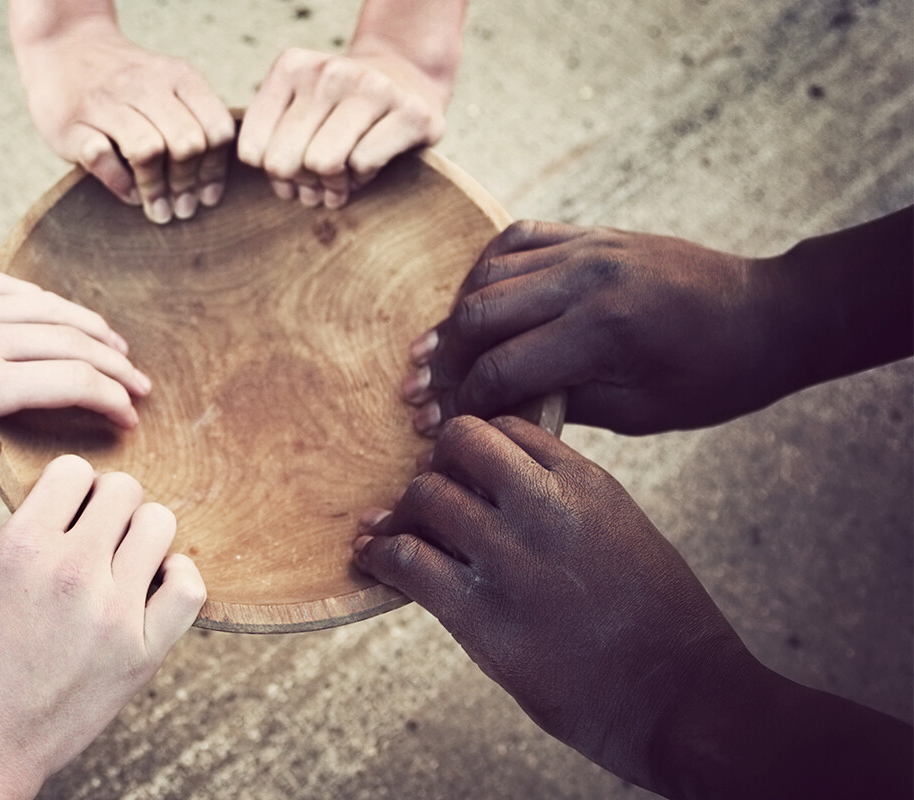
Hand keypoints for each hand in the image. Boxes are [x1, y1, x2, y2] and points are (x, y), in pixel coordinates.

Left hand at [0, 273, 150, 493]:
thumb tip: (38, 452)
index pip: (72, 382)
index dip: (112, 400)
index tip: (131, 420)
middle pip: (71, 342)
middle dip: (116, 366)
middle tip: (143, 389)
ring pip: (48, 309)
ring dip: (91, 329)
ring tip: (118, 351)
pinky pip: (12, 291)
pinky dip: (49, 304)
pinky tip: (64, 319)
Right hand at [0, 455, 205, 798]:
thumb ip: (33, 538)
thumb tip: (79, 506)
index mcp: (21, 546)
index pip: (73, 471)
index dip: (73, 487)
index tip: (70, 509)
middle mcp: (70, 569)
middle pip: (124, 490)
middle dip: (111, 507)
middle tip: (98, 536)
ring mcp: (112, 611)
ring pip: (160, 524)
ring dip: (144, 535)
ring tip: (125, 561)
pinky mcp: (142, 652)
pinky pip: (188, 586)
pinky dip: (177, 576)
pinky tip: (155, 584)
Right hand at [12, 15, 233, 223]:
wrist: (63, 47)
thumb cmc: (126, 84)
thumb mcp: (168, 85)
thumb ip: (194, 120)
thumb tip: (212, 186)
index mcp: (178, 76)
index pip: (216, 129)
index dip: (215, 170)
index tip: (208, 196)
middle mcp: (144, 85)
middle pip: (186, 143)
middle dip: (187, 184)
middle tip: (182, 209)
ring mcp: (105, 102)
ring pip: (147, 151)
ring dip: (156, 189)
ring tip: (159, 210)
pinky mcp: (71, 123)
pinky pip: (102, 157)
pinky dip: (119, 182)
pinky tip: (128, 193)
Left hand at [237, 45, 446, 208]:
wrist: (407, 75)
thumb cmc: (340, 108)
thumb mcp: (296, 108)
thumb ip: (270, 142)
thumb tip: (286, 190)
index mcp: (292, 67)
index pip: (252, 151)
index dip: (272, 174)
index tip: (294, 168)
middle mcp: (329, 71)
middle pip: (284, 162)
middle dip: (301, 182)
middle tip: (319, 179)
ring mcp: (372, 87)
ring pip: (322, 164)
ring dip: (332, 184)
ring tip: (343, 177)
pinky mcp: (410, 112)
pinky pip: (363, 164)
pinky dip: (362, 177)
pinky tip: (368, 166)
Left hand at [354, 415, 761, 791]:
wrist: (679, 697)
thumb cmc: (659, 625)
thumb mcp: (623, 535)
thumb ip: (568, 506)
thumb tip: (507, 495)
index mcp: (587, 482)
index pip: (506, 429)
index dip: (475, 448)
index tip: (461, 471)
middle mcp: (545, 505)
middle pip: (458, 446)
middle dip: (437, 466)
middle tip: (428, 498)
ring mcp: (509, 555)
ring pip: (425, 495)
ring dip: (403, 513)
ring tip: (393, 531)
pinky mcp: (478, 610)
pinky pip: (405, 559)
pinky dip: (379, 555)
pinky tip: (372, 559)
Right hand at [402, 221, 781, 435]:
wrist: (768, 314)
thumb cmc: (714, 377)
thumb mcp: (641, 412)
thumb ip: (564, 403)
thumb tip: (497, 408)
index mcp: (603, 331)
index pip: (502, 367)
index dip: (466, 401)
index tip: (446, 423)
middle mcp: (587, 279)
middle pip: (479, 313)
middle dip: (444, 358)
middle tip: (423, 390)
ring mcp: (587, 248)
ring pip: (487, 273)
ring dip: (456, 315)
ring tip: (439, 352)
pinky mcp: (591, 233)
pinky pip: (516, 239)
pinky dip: (485, 270)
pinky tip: (475, 301)